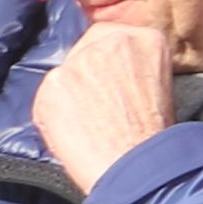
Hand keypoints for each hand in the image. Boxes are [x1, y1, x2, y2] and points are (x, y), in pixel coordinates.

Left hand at [28, 10, 183, 192]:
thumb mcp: (157, 85)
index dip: (104, 63)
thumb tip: (109, 74)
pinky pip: (45, 100)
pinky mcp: (52, 85)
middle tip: (94, 109)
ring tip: (87, 127)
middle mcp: (110, 41)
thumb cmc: (152, 137)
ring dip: (68, 98)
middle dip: (84, 77)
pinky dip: (51, 119)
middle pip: (82, 51)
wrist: (136, 167)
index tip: (105, 83)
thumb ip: (132, 67)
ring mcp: (78, 61)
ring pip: (63, 76)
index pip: (108, 37)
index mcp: (144, 38)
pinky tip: (72, 136)